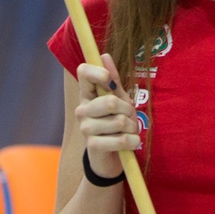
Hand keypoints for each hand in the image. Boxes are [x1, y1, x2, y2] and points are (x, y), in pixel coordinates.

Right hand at [73, 55, 136, 180]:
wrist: (111, 157)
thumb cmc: (116, 123)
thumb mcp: (119, 100)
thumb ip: (113, 80)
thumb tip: (104, 55)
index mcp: (87, 94)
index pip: (83, 72)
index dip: (99, 72)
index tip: (110, 82)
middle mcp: (82, 110)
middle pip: (110, 101)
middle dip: (128, 110)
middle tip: (130, 116)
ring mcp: (85, 128)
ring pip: (119, 121)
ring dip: (132, 127)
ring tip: (129, 131)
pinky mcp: (93, 145)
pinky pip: (120, 139)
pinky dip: (132, 141)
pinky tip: (132, 143)